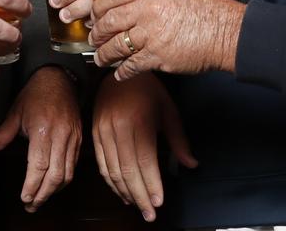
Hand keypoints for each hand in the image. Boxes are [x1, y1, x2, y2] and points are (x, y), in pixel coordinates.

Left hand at [0, 66, 81, 211]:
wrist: (59, 78)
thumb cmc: (36, 93)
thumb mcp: (16, 110)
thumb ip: (4, 131)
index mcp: (43, 130)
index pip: (39, 166)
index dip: (32, 185)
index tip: (24, 197)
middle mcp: (61, 135)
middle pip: (55, 175)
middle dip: (43, 194)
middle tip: (32, 205)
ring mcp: (72, 138)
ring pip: (68, 173)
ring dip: (54, 190)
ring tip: (41, 199)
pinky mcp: (79, 138)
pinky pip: (74, 164)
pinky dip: (64, 179)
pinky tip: (53, 185)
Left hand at [90, 0, 244, 79]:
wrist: (227, 32)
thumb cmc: (209, 9)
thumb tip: (135, 2)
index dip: (99, 6)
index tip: (95, 13)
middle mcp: (147, 9)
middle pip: (109, 21)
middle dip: (98, 32)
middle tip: (94, 37)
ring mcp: (150, 34)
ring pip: (115, 45)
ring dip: (104, 53)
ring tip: (100, 57)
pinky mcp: (157, 57)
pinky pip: (131, 65)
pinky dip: (123, 71)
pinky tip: (120, 74)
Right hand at [92, 73, 195, 221]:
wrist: (117, 71)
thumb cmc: (147, 89)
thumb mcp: (168, 110)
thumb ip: (179, 140)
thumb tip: (191, 164)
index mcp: (138, 121)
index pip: (145, 160)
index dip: (152, 184)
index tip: (159, 202)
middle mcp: (118, 128)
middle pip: (127, 171)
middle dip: (140, 196)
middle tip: (150, 214)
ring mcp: (103, 132)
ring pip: (112, 171)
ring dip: (125, 192)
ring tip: (138, 206)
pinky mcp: (94, 134)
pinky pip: (101, 165)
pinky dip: (111, 182)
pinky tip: (122, 192)